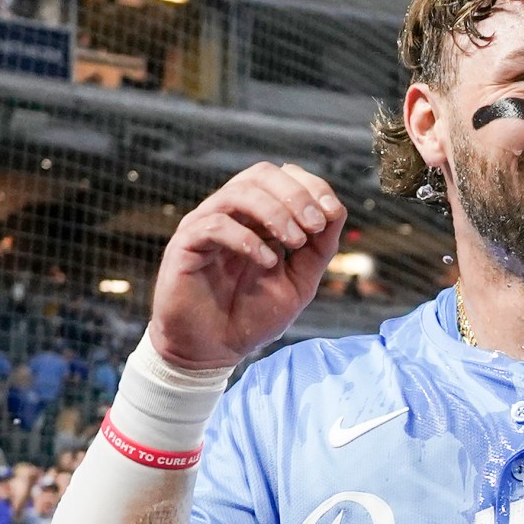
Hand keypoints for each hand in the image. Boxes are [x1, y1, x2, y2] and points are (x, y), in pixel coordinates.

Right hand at [150, 163, 345, 370]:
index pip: (283, 178)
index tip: (333, 213)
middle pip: (261, 174)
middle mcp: (232, 215)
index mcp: (259, 219)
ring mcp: (206, 226)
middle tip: (315, 225)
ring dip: (275, 212)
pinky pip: (214, 225)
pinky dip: (247, 239)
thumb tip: (337, 213)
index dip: (312, 186)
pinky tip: (266, 262)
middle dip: (296, 194)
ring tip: (295, 241)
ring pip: (238, 193)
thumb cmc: (253, 316)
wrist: (215, 350)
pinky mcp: (186, 245)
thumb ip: (319, 250)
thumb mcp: (300, 282)